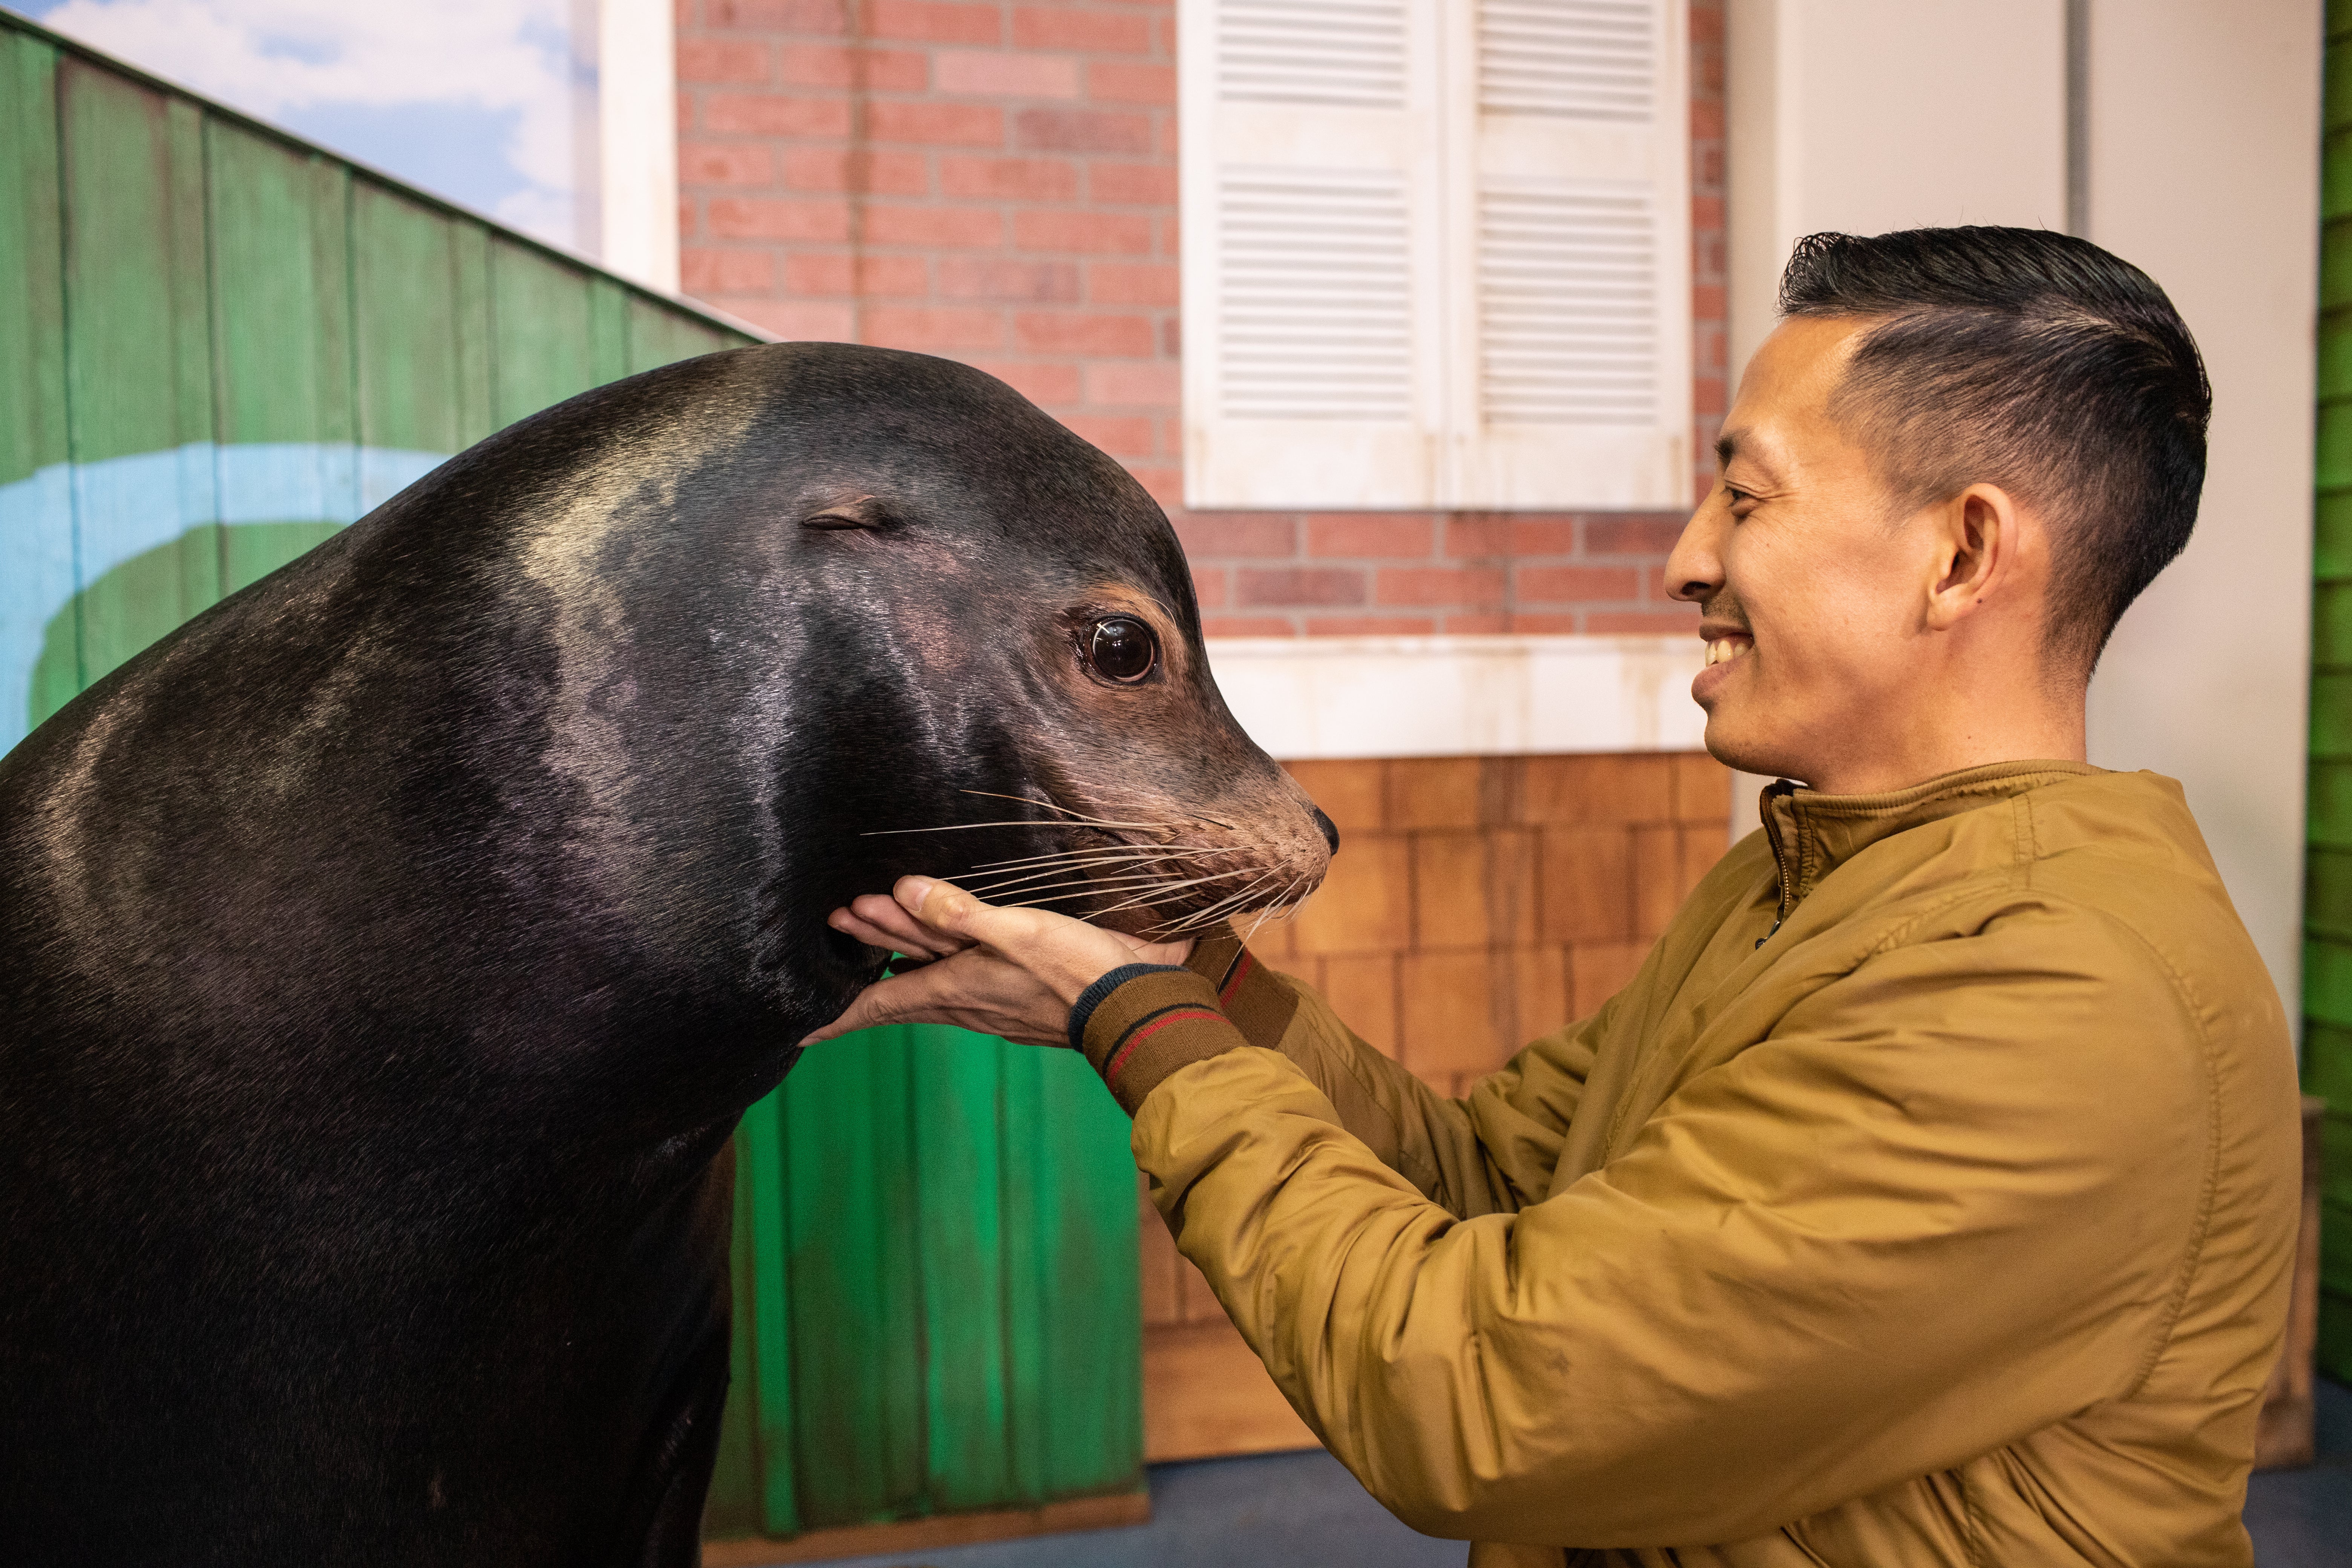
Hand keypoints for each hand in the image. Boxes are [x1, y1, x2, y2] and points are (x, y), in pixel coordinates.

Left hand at [805, 877, 1195, 1048]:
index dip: (835, 1014)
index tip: (795, 1031)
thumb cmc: (1079, 972)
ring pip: (930, 980)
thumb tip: (903, 890)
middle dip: (863, 954)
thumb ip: (958, 912)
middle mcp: (967, 1002)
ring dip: (898, 953)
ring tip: (869, 923)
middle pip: (898, 984)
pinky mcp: (1018, 1001)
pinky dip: (936, 965)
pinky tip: (941, 957)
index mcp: (956, 988)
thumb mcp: (1016, 932)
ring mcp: (992, 1005)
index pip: (878, 1003)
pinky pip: (960, 984)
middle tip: (834, 923)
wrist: (1138, 1009)